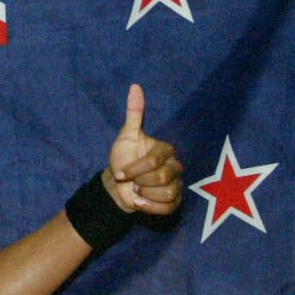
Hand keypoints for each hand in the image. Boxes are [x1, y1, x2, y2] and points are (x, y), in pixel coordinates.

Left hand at [102, 84, 182, 217]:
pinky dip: (151, 207)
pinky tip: (139, 202)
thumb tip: (135, 86)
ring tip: (136, 191)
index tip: (119, 173)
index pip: (155, 161)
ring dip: (146, 195)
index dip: (135, 169)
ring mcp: (177, 184)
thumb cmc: (123, 159)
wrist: (118, 186)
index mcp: (166, 150)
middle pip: (163, 177)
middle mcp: (175, 166)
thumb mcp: (125, 136)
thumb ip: (133, 114)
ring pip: (168, 193)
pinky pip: (169, 207)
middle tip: (131, 182)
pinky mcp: (174, 202)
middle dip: (141, 181)